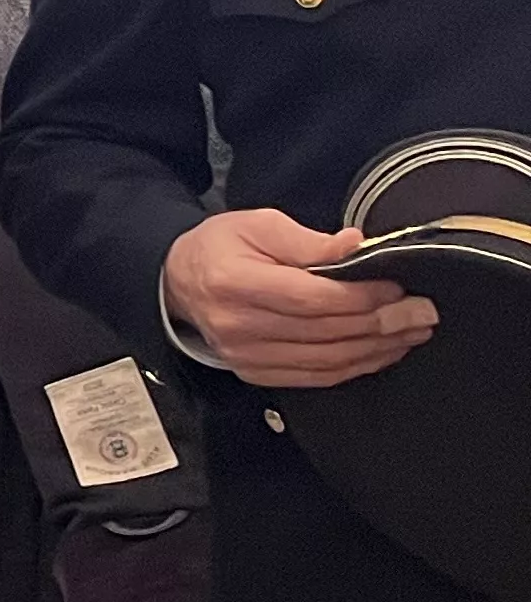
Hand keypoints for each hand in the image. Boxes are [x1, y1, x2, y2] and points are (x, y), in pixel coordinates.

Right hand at [160, 208, 434, 386]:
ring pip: (327, 360)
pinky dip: (355, 367)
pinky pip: (316, 377)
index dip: (360, 296)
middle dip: (382, 323)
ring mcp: (246, 355)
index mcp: (234, 282)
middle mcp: (238, 325)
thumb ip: (308, 240)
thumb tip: (358, 246)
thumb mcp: (258, 224)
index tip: (396, 287)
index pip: (310, 298)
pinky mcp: (255, 373)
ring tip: (412, 332)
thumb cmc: (221, 247)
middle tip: (423, 312)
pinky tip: (381, 352)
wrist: (179, 282)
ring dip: (377, 348)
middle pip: (325, 332)